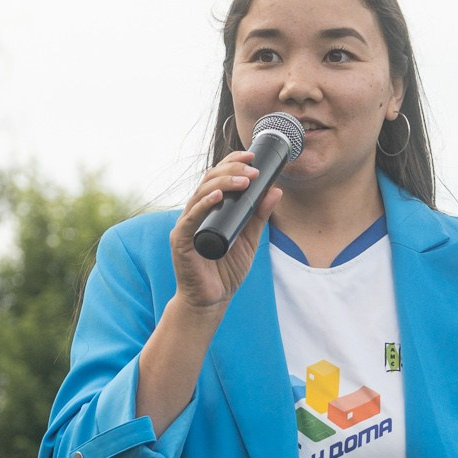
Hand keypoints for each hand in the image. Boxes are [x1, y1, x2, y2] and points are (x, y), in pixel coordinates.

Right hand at [170, 150, 281, 311]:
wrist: (211, 301)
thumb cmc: (225, 272)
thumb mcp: (249, 240)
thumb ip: (259, 216)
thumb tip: (276, 190)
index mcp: (209, 210)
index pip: (217, 177)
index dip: (232, 162)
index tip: (252, 156)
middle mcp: (195, 213)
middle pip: (209, 180)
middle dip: (232, 169)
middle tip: (253, 170)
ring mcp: (186, 225)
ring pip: (201, 193)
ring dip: (224, 182)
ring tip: (245, 180)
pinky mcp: (181, 240)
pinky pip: (191, 217)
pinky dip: (205, 204)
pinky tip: (219, 196)